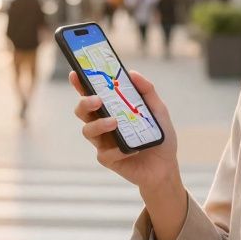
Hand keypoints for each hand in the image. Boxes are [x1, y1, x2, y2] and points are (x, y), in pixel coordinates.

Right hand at [70, 69, 179, 191]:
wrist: (165, 166)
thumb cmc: (158, 136)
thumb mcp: (158, 110)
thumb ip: (147, 91)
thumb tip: (132, 73)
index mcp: (111, 109)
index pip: (92, 94)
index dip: (81, 84)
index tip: (75, 74)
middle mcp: (103, 124)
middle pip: (82, 111)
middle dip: (84, 103)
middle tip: (97, 100)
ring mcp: (103, 142)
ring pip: (88, 131)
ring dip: (98, 125)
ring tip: (114, 122)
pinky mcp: (108, 159)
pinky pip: (104, 154)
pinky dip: (116, 150)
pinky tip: (131, 150)